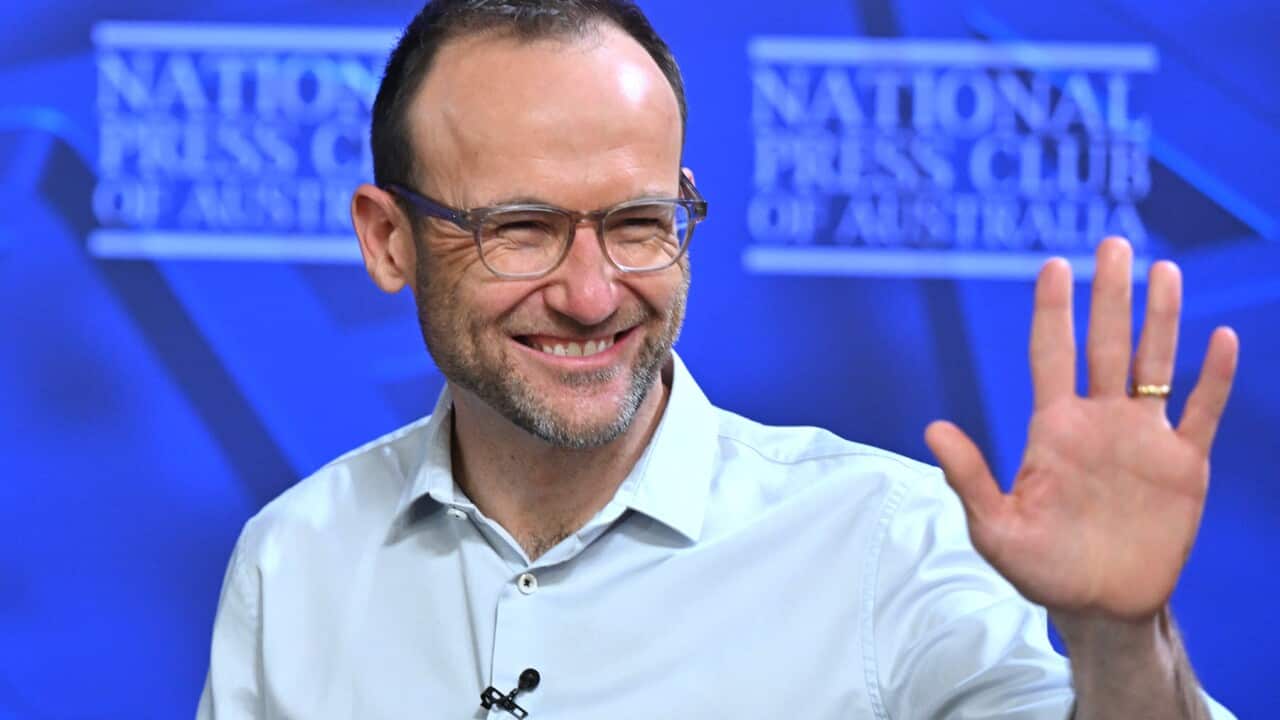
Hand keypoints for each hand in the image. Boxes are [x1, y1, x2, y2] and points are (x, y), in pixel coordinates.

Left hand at [924, 237, 1238, 621]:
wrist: (1099, 606)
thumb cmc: (1040, 568)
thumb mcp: (995, 527)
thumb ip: (969, 477)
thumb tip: (933, 427)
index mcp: (1053, 428)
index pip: (1051, 353)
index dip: (1053, 310)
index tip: (1054, 265)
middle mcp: (1099, 421)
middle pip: (1106, 344)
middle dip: (1110, 296)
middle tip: (1113, 244)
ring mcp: (1142, 440)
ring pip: (1155, 365)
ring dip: (1161, 319)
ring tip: (1164, 271)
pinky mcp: (1183, 466)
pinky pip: (1200, 413)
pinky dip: (1213, 378)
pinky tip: (1219, 338)